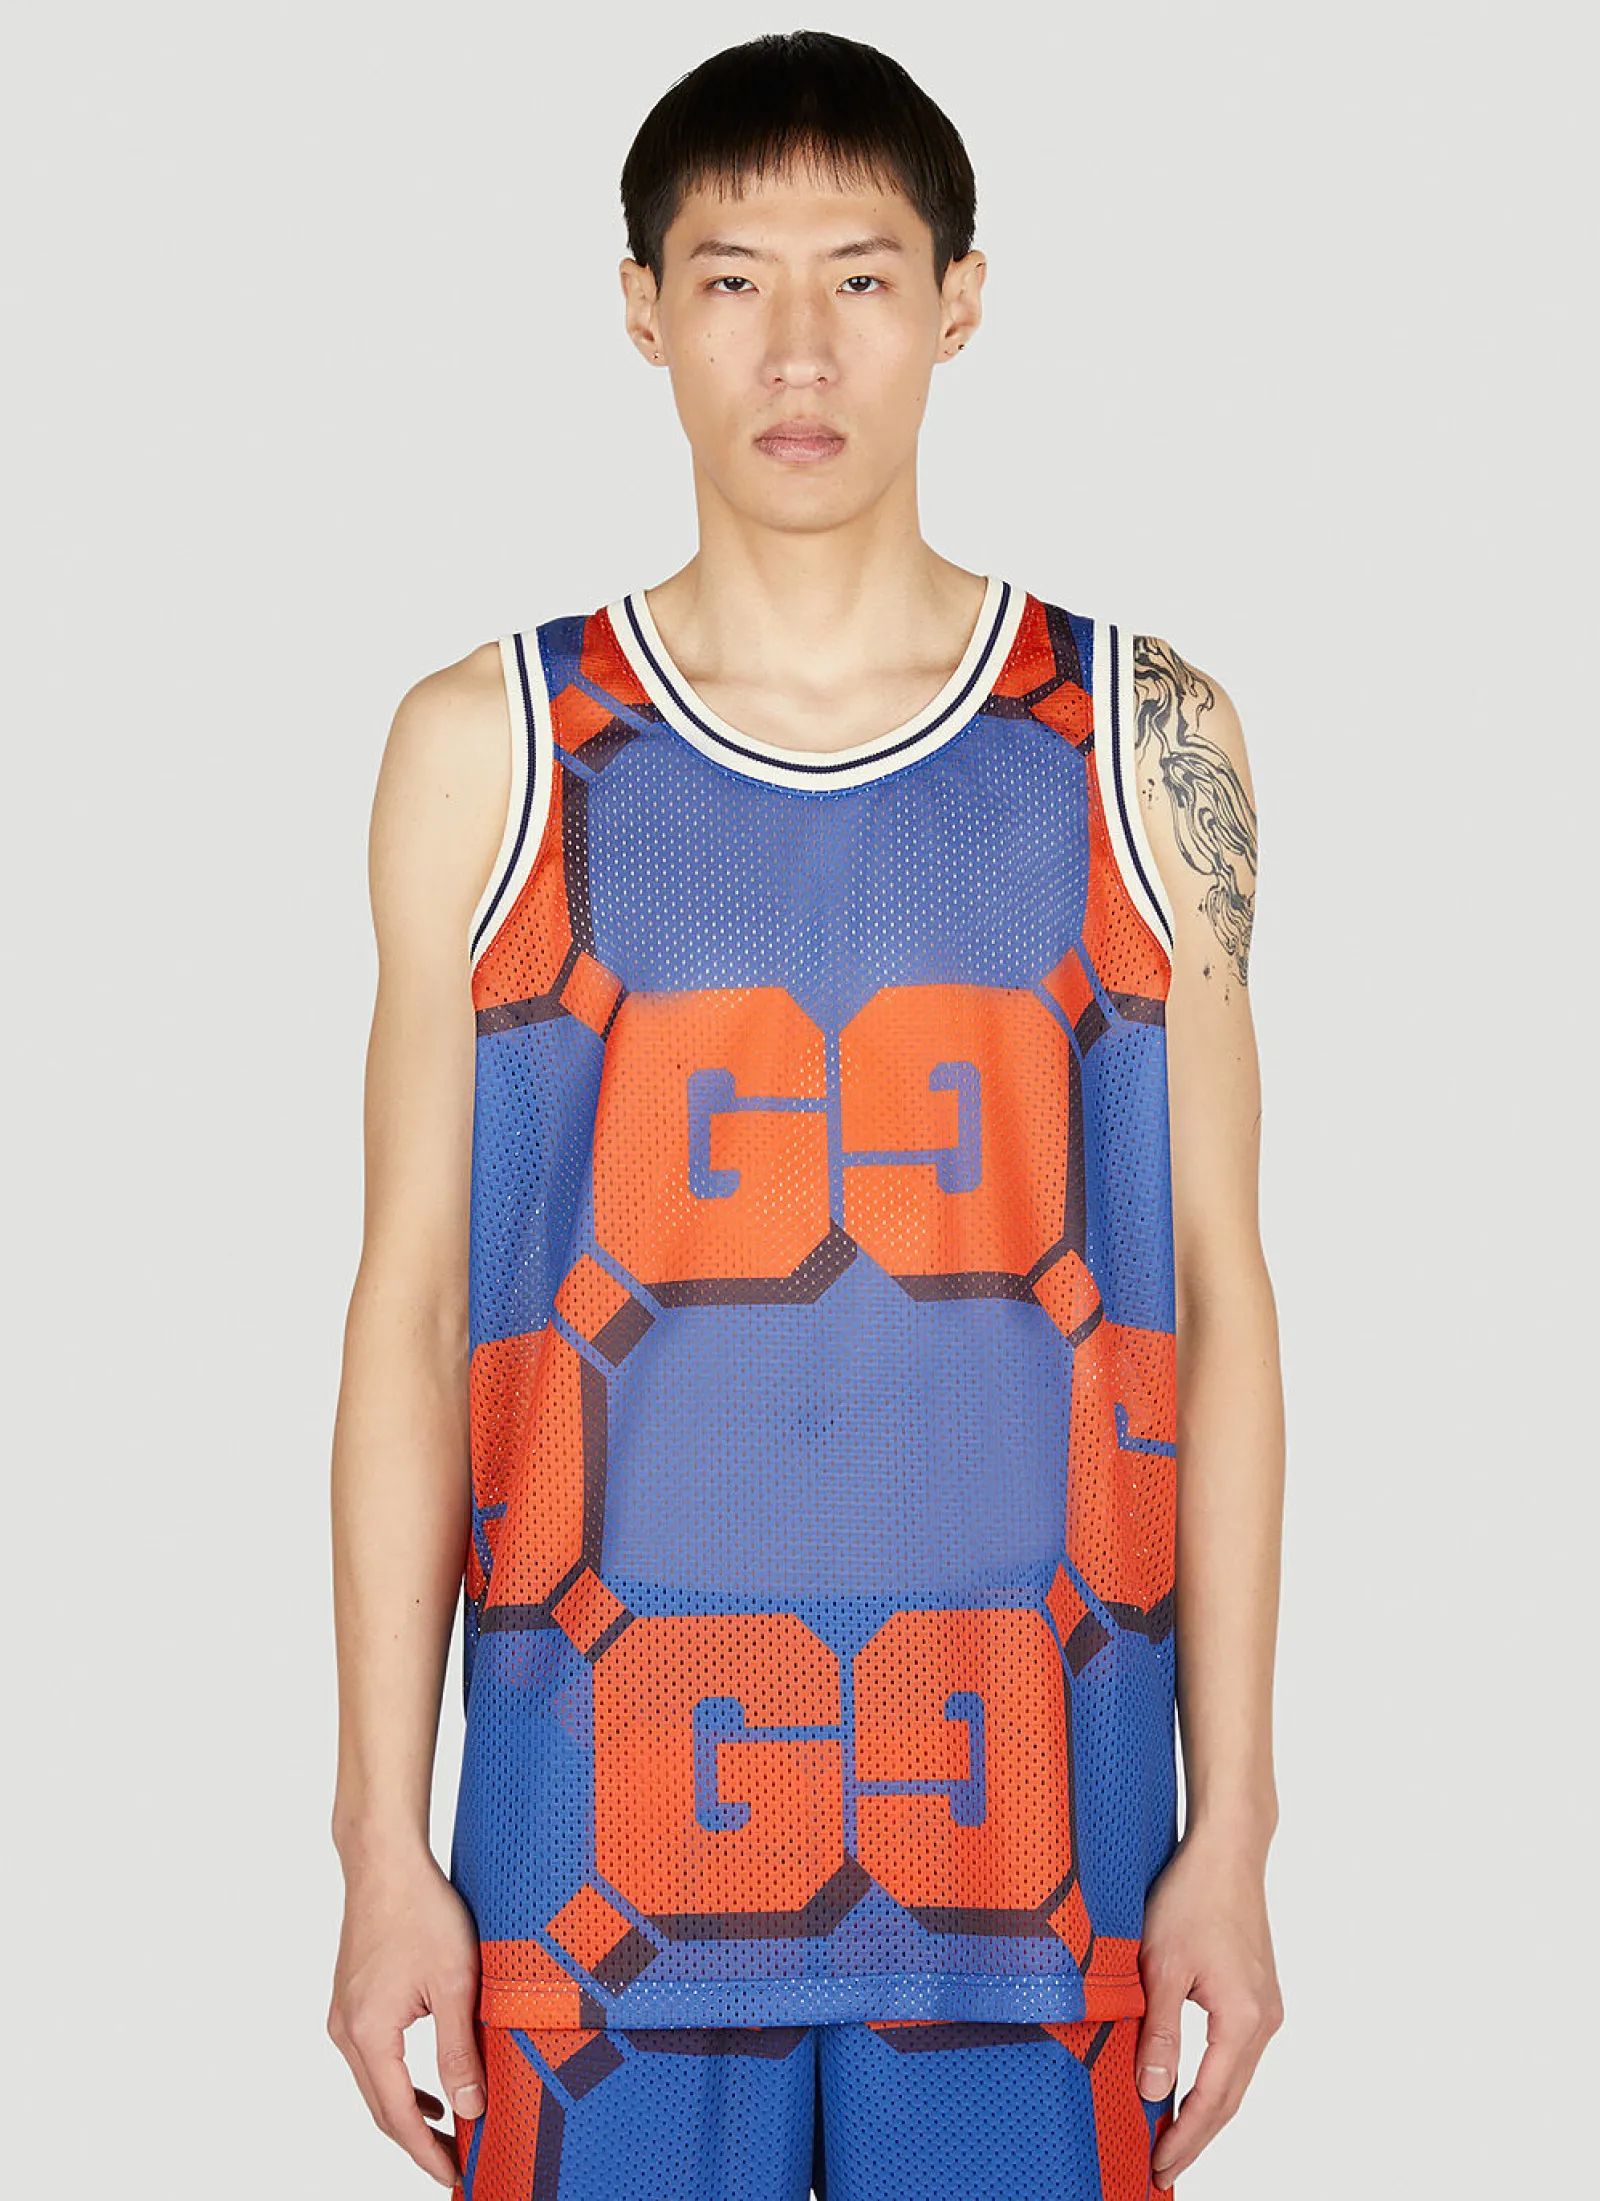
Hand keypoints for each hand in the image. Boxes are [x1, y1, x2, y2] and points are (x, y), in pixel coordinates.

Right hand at [327, 1842, 486, 2188]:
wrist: (384, 1860)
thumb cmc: (421, 1910)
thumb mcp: (455, 1983)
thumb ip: (459, 2050)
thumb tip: (470, 2108)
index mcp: (369, 2035)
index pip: (398, 2116)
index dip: (427, 2153)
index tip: (455, 2177)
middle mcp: (347, 2031)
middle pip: (381, 2107)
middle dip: (418, 2142)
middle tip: (455, 2164)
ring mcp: (344, 2015)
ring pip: (375, 2084)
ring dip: (409, 2112)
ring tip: (447, 2133)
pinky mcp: (351, 1999)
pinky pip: (373, 2057)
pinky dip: (399, 2081)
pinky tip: (426, 2086)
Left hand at [1133, 1820, 1283, 2189]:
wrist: (1228, 1850)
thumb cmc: (1192, 1896)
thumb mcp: (1162, 1964)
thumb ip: (1159, 2031)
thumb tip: (1151, 2091)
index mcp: (1244, 2020)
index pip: (1212, 2101)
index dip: (1185, 2139)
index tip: (1158, 2169)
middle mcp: (1264, 2021)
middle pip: (1230, 2099)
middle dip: (1195, 2137)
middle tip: (1161, 2168)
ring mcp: (1265, 2008)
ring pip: (1235, 2078)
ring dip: (1205, 2111)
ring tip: (1171, 2139)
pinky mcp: (1257, 1994)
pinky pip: (1236, 2054)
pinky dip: (1213, 2081)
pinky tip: (1190, 2089)